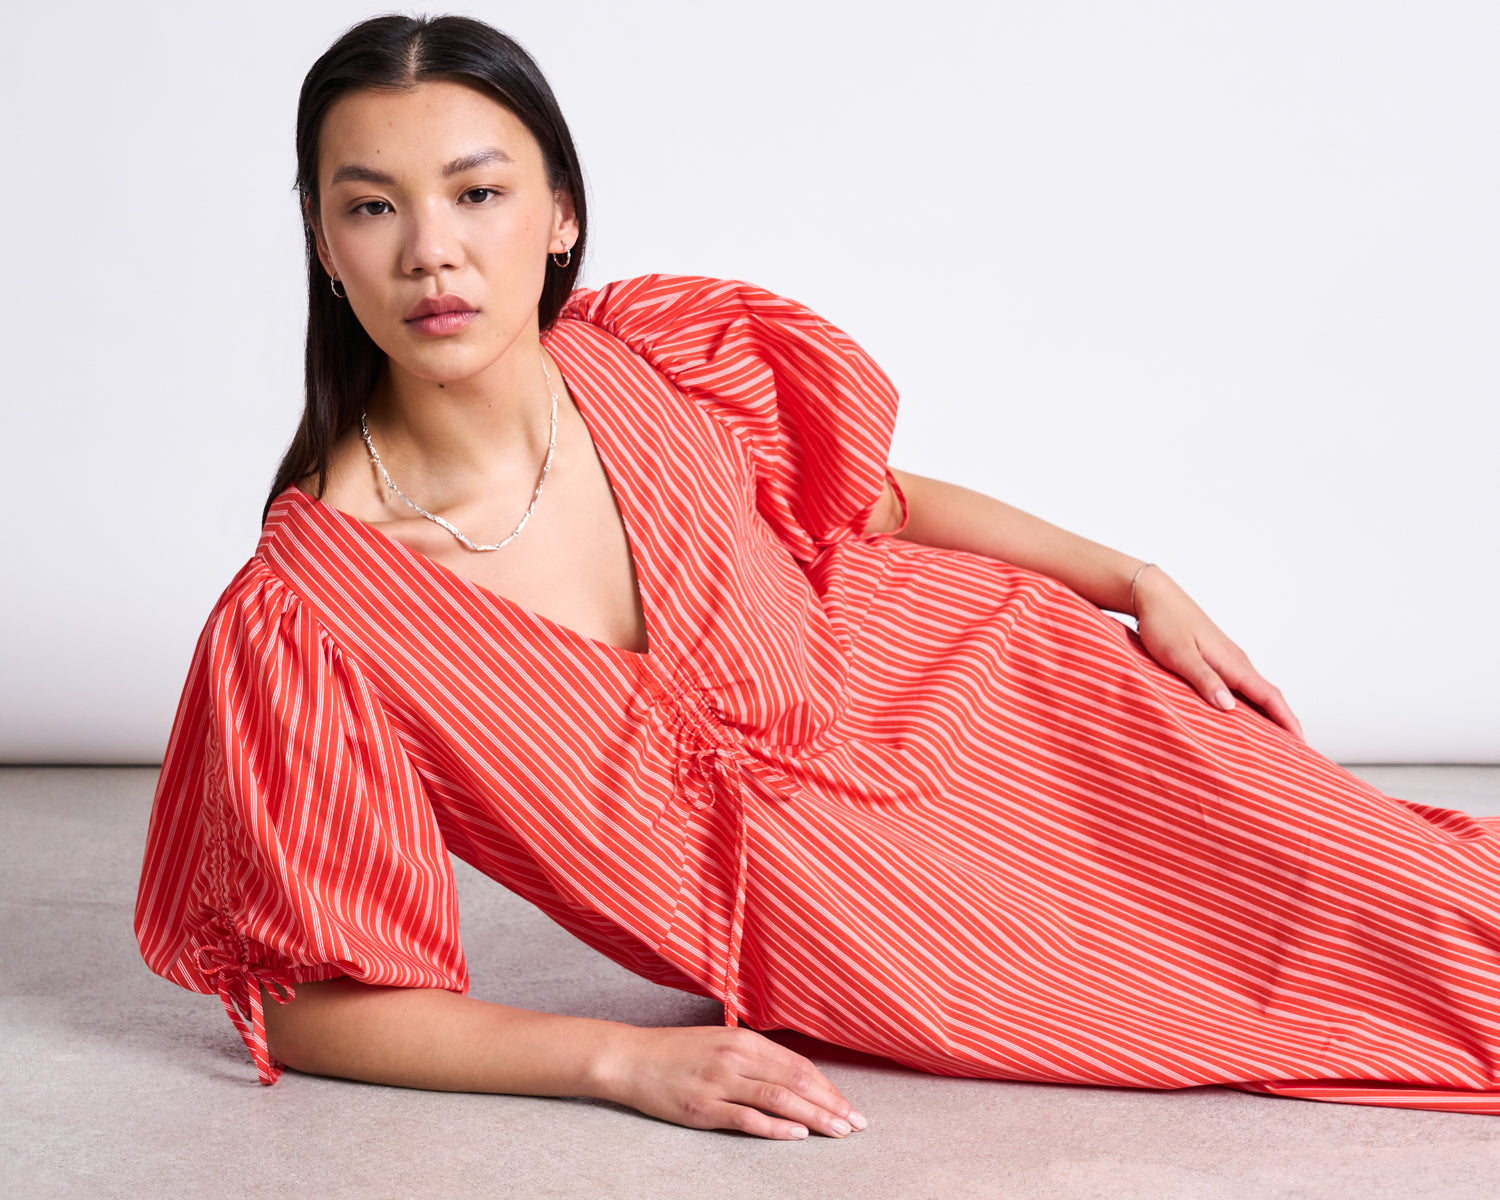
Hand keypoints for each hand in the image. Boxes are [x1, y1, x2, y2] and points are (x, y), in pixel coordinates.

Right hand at [593, 1024, 866, 1140]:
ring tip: (838, 1131)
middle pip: (796, 1081)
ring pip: (779, 1099)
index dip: (828, 1086)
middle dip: (831, 1103)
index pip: (798, 1064)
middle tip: (857, 1123)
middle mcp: (736, 1057)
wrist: (629, 1058)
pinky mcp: (703, 1108)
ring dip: (814, 1117)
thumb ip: (754, 1056)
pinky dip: (776, 1127)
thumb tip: (792, 1076)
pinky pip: (746, 1118)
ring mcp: (720, 1083)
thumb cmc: (676, 1051)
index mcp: (744, 1039)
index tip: (848, 1104)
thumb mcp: (719, 1041)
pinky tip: (797, 1134)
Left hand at [1131, 566, 1304, 740]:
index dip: (1287, 721)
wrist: (1155, 596)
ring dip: (1269, 714)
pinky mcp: (1216, 658)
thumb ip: (1204, 680)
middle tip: (1295, 751)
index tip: (1302, 744)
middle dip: (1285, 723)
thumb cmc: (1164, 624)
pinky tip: (1242, 715)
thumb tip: (1230, 707)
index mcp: (1232, 663)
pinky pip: (1242, 685)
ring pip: (1256, 691)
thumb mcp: (1180, 656)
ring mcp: (1228, 659)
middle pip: (1269, 697)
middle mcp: (1236, 661)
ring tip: (1273, 741)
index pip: (1269, 697)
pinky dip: (1250, 703)